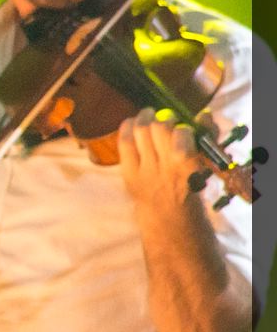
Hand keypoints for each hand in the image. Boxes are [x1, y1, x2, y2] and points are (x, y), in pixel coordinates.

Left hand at [119, 107, 206, 221]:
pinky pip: (124, 143)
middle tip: (164, 118)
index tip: (182, 129)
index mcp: (189, 165)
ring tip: (147, 115)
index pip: (182, 134)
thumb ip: (207, 138)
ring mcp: (145, 170)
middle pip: (159, 128)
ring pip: (141, 131)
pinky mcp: (129, 173)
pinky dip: (126, 128)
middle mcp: (166, 166)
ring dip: (144, 117)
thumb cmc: (189, 186)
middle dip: (163, 118)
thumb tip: (204, 115)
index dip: (182, 127)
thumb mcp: (203, 164)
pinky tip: (131, 123)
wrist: (168, 217)